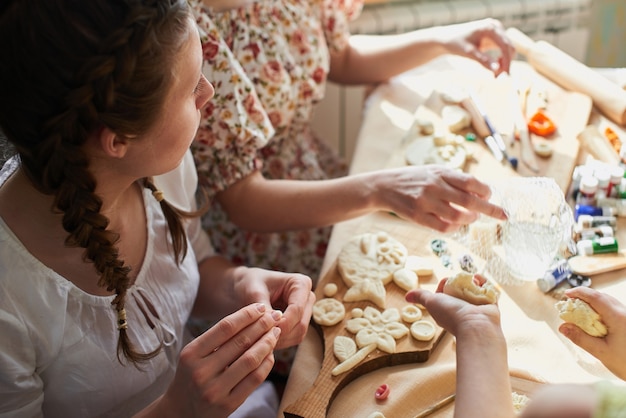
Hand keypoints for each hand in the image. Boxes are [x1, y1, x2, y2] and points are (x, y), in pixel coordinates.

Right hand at [160, 303, 281, 417]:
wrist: (181, 411)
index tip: (261, 308)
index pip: (225, 327)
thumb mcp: (195, 355)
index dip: (247, 315)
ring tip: (275, 332)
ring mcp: (215, 390)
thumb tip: (253, 317)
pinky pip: (254, 379)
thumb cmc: (191, 375)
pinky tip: (271, 354)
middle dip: (262, 325)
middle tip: (275, 316)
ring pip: (250, 359)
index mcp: (191, 354)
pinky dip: (266, 363)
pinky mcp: (229, 404)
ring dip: (267, 343)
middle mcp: (201, 371)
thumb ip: (217, 338)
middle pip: (240, 341)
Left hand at [232, 267, 314, 349]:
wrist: (247, 287)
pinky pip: (293, 339)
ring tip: (259, 339)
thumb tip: (273, 327)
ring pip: (298, 335)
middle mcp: (307, 298)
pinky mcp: (299, 324)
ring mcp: (305, 312)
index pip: (297, 309)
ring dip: (280, 340)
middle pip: (300, 324)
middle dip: (280, 334)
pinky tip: (263, 340)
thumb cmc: (250, 284)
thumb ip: (264, 310)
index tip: (264, 331)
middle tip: (260, 339)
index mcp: (301, 283)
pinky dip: (279, 342)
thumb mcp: (253, 292)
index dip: (282, 323)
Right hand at [374, 165, 505, 232]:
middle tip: (503, 215)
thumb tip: (480, 191)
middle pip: (469, 201)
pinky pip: (443, 227)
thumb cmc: (413, 178)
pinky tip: (456, 225)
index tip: (490, 196)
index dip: (486, 191)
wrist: (384, 186)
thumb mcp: (433, 171)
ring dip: (470, 219)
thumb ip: (454, 179)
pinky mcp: (418, 217)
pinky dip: (454, 228)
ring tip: (472, 218)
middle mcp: (434, 187)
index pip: (471, 182)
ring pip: (458, 216)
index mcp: (440, 173)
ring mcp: (425, 202)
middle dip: (490, 209)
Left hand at [405, 276, 501, 336]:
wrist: (475, 325)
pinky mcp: (489, 303)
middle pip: (460, 285)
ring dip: (472, 280)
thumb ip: (420, 297)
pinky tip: (479, 281)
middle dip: (460, 280)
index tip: (446, 283)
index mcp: (448, 306)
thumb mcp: (431, 302)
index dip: (445, 282)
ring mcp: (476, 304)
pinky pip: (487, 288)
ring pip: (474, 286)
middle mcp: (462, 305)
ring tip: (472, 280)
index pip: (446, 288)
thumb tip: (407, 296)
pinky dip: (484, 283)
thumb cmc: (451, 314)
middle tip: (461, 281)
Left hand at [437, 18, 514, 75]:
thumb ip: (483, 60)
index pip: (505, 45)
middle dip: (506, 63)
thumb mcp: (468, 52)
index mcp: (490, 28)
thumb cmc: (455, 43)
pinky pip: (502, 50)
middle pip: (509, 47)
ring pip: (507, 49)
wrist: (446, 38)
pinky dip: (500, 60)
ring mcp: (495, 32)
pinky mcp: (493, 38)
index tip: (505, 75)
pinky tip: (494, 69)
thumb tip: (497, 70)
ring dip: (504, 63)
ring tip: (495, 76)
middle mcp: (495, 27)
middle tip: (499, 78)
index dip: (507, 61)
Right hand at [559, 286, 625, 379]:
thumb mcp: (601, 352)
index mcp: (618, 318)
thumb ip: (581, 338)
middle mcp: (625, 313)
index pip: (596, 297)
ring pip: (609, 302)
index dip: (579, 292)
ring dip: (593, 302)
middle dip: (585, 296)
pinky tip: (595, 319)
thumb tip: (563, 327)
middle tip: (571, 303)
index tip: (566, 294)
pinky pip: (614, 309)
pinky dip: (602, 309)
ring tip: (580, 310)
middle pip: (602, 297)